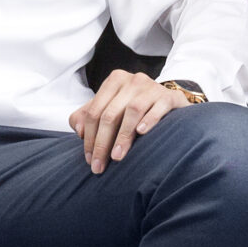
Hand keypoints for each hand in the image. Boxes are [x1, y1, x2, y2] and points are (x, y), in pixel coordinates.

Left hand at [69, 70, 193, 172]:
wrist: (169, 101)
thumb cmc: (135, 107)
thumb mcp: (110, 108)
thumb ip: (89, 116)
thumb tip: (78, 130)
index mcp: (114, 81)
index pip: (94, 112)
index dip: (89, 137)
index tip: (89, 159)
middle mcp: (132, 81)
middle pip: (110, 114)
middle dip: (102, 143)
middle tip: (99, 165)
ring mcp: (151, 87)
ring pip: (132, 110)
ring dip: (123, 136)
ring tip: (117, 157)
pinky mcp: (169, 97)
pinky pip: (158, 107)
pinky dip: (149, 120)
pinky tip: (141, 133)